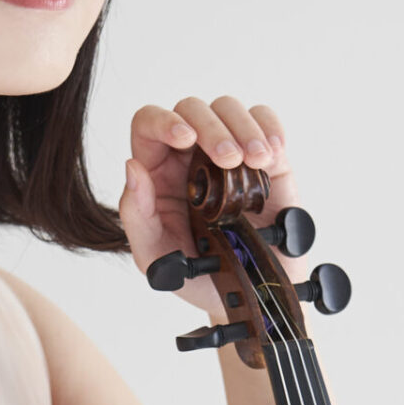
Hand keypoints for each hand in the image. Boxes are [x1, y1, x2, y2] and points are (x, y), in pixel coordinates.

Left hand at [119, 96, 302, 318]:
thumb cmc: (198, 276)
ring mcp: (228, 152)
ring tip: (256, 161)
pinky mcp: (264, 157)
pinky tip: (271, 154)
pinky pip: (264, 120)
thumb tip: (132, 168)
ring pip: (228, 107)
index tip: (184, 138)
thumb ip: (137, 216)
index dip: (162, 121)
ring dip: (243, 127)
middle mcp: (190, 155)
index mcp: (157, 172)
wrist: (250, 296)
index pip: (148, 124)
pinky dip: (270, 128)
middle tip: (229, 160)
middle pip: (192, 108)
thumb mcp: (157, 257)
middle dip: (211, 127)